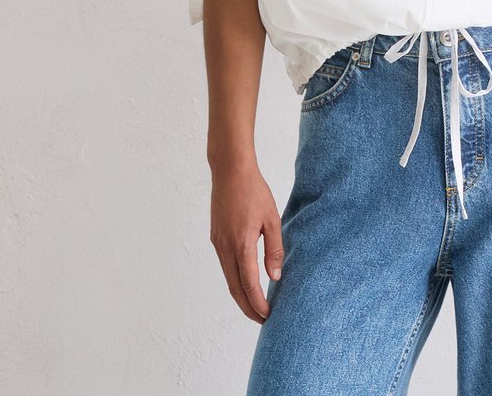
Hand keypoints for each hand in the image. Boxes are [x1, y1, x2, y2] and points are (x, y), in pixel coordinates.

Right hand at [209, 162, 284, 322]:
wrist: (230, 171)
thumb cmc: (254, 191)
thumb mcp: (272, 219)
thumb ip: (274, 249)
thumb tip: (275, 277)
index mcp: (241, 243)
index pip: (249, 284)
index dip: (258, 304)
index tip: (268, 315)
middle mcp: (225, 247)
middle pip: (235, 288)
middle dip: (248, 307)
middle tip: (263, 320)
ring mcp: (218, 243)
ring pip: (228, 278)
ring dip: (241, 295)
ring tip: (256, 306)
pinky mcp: (216, 238)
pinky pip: (225, 266)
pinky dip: (235, 280)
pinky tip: (246, 282)